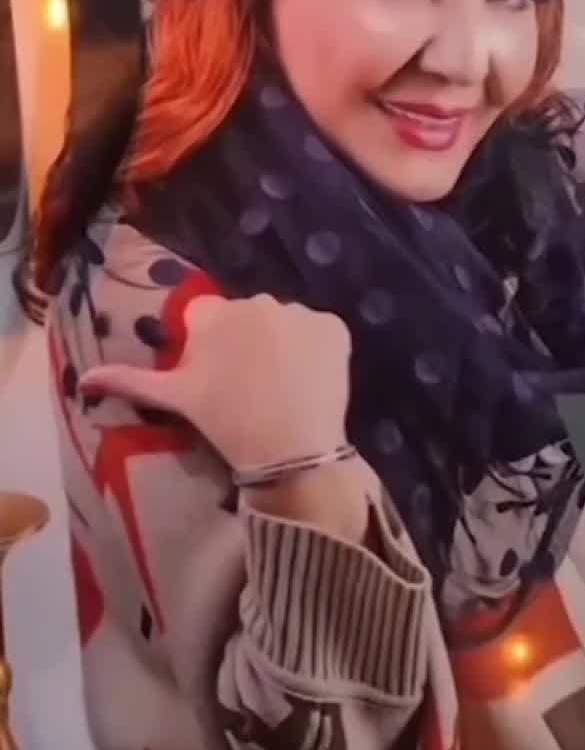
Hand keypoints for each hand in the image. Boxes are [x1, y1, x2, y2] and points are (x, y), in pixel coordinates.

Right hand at [80, 293, 351, 472]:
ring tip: (282, 386)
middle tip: (249, 386)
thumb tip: (85, 378)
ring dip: (282, 345)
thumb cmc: (226, 421)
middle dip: (246, 341)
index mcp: (213, 313)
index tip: (216, 375)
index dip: (209, 344)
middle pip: (247, 316)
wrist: (290, 449)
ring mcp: (298, 311)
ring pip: (285, 323)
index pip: (205, 315)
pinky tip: (309, 380)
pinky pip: (320, 331)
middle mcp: (255, 300)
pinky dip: (316, 350)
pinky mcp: (334, 326)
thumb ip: (130, 380)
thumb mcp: (175, 399)